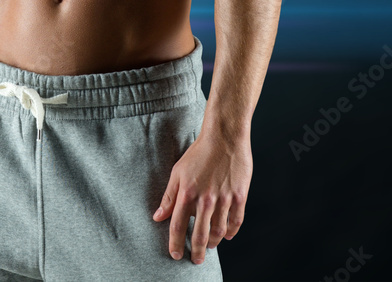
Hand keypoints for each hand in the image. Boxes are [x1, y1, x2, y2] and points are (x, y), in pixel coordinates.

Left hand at [152, 128, 251, 263]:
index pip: (179, 225)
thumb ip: (169, 197)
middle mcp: (206, 199)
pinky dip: (231, 232)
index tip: (175, 255)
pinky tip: (226, 236)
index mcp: (187, 193)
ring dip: (214, 243)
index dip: (176, 243)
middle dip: (197, 251)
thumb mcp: (177, 172)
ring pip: (219, 231)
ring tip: (210, 247)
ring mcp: (224, 199)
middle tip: (196, 260)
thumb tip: (158, 217)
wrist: (223, 137)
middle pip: (200, 234)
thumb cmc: (198, 153)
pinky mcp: (240, 196)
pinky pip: (236, 221)